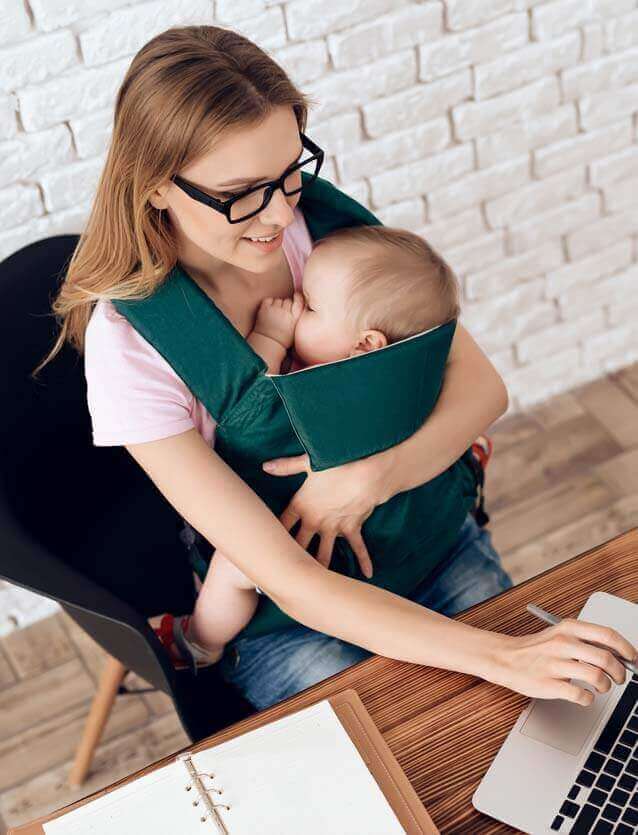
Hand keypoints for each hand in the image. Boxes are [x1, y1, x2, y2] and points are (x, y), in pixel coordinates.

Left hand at [253, 291, 303, 350]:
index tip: (296, 296)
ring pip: (278, 300)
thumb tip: (299, 304)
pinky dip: (268, 303)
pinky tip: (268, 311)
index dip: (298, 297)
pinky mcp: (265, 309)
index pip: (299, 301)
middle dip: (286, 305)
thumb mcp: (295, 329)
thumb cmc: (283, 338)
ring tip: (275, 315)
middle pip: (288, 301)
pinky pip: (269, 300)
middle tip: (282, 314)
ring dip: (277, 305)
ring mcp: (275, 310)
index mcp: (295, 318)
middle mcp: (286, 312)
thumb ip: (297, 316)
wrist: (268, 344)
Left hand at [262, 452, 388, 578]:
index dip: (272, 533)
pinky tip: (367, 575)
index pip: (282, 523)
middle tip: (283, 572)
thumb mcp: (308, 463)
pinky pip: (358, 548)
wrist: (365, 474)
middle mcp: (315, 520)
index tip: (265, 545)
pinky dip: (364, 560)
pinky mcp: (351, 528)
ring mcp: (333, 527)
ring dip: (319, 568)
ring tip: (312, 583)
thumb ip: (286, 467)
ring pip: (323, 553)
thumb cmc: (336, 466)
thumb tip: (265, 466)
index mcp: (301, 505)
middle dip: (291, 557)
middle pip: (299, 544)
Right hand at [483, 617, 636, 704]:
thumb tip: (620, 654)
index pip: (607, 635)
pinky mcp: (549, 684)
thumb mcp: (560, 635)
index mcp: (568, 628)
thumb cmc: (537, 648)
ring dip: (605, 686)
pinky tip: (584, 696)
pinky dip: (589, 699)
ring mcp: (555, 664)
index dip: (626, 649)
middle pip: (606, 658)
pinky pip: (581, 695)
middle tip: (619, 678)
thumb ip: (587, 641)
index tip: (632, 659)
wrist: (506, 658)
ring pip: (597, 677)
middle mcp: (562, 643)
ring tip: (601, 687)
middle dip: (619, 672)